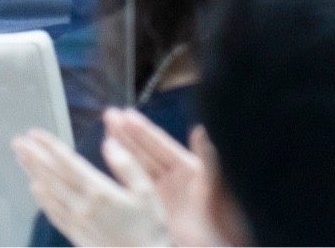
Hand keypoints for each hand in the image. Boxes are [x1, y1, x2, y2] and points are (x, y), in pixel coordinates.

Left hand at [12, 127, 172, 247]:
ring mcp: (75, 220)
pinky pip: (52, 212)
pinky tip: (34, 188)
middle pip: (52, 177)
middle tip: (18, 141)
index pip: (68, 164)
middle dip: (34, 157)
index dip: (50, 147)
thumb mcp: (148, 191)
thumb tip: (109, 142)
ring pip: (48, 193)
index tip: (34, 133)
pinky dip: (41, 198)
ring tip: (21, 158)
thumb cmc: (150, 225)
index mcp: (100, 191)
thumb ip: (128, 165)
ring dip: (33, 173)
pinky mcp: (74, 233)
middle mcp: (81, 205)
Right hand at [105, 110, 229, 247]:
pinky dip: (120, 181)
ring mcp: (163, 197)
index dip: (143, 130)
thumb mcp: (221, 188)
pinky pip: (135, 194)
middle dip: (126, 134)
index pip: (160, 145)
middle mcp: (174, 180)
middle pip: (145, 153)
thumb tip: (199, 129)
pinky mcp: (155, 215)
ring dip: (121, 152)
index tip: (125, 113)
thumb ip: (209, 160)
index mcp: (190, 169)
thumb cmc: (229, 222)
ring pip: (137, 170)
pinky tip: (106, 172)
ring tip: (104, 134)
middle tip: (108, 115)